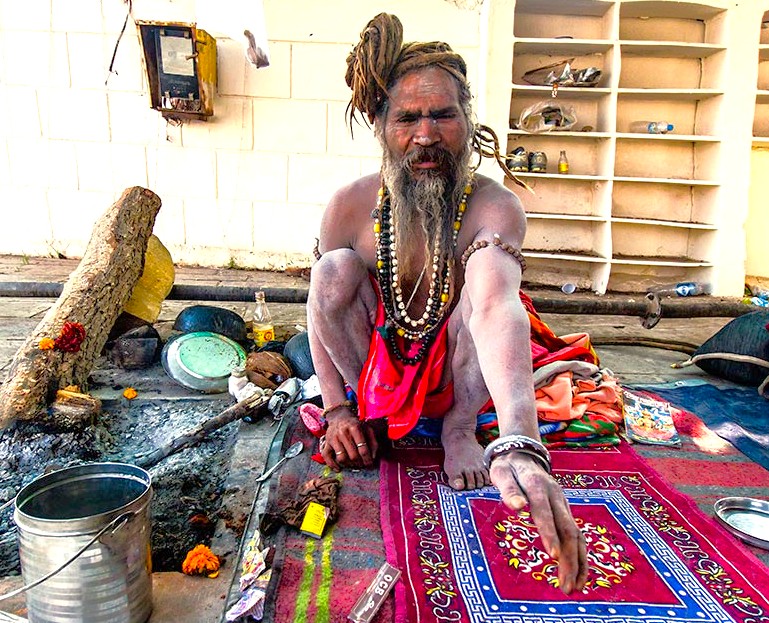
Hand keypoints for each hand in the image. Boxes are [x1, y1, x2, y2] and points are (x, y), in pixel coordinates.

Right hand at [319, 407, 377, 469]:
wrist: (339, 417)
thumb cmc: (355, 425)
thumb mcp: (367, 429)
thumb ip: (373, 442)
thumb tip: (373, 457)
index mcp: (355, 428)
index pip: (363, 449)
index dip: (368, 459)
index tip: (370, 464)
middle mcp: (343, 433)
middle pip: (353, 455)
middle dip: (359, 463)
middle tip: (362, 465)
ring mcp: (333, 438)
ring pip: (341, 458)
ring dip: (349, 465)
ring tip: (353, 465)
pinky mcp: (326, 442)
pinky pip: (326, 456)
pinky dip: (332, 465)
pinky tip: (338, 468)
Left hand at [490, 452, 587, 594]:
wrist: (523, 455)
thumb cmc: (508, 469)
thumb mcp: (501, 474)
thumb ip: (509, 490)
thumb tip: (517, 507)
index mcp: (538, 487)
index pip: (545, 513)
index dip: (550, 534)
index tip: (553, 557)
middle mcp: (557, 497)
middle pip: (568, 529)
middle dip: (569, 560)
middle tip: (565, 587)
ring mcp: (564, 506)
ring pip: (577, 536)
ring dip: (578, 563)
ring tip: (573, 589)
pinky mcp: (566, 513)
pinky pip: (578, 536)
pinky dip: (581, 557)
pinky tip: (579, 577)